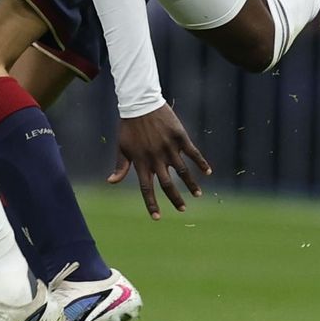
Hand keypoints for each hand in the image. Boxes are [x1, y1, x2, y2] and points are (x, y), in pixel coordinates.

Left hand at [107, 104, 210, 219]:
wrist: (140, 103)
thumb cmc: (129, 127)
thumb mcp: (122, 147)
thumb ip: (120, 166)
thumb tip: (111, 182)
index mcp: (141, 162)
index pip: (146, 188)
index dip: (151, 204)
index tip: (157, 217)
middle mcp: (156, 157)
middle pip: (167, 184)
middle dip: (175, 199)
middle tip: (182, 209)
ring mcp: (169, 147)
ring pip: (183, 171)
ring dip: (191, 184)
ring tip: (197, 195)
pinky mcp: (179, 137)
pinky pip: (193, 153)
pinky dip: (201, 163)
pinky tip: (208, 172)